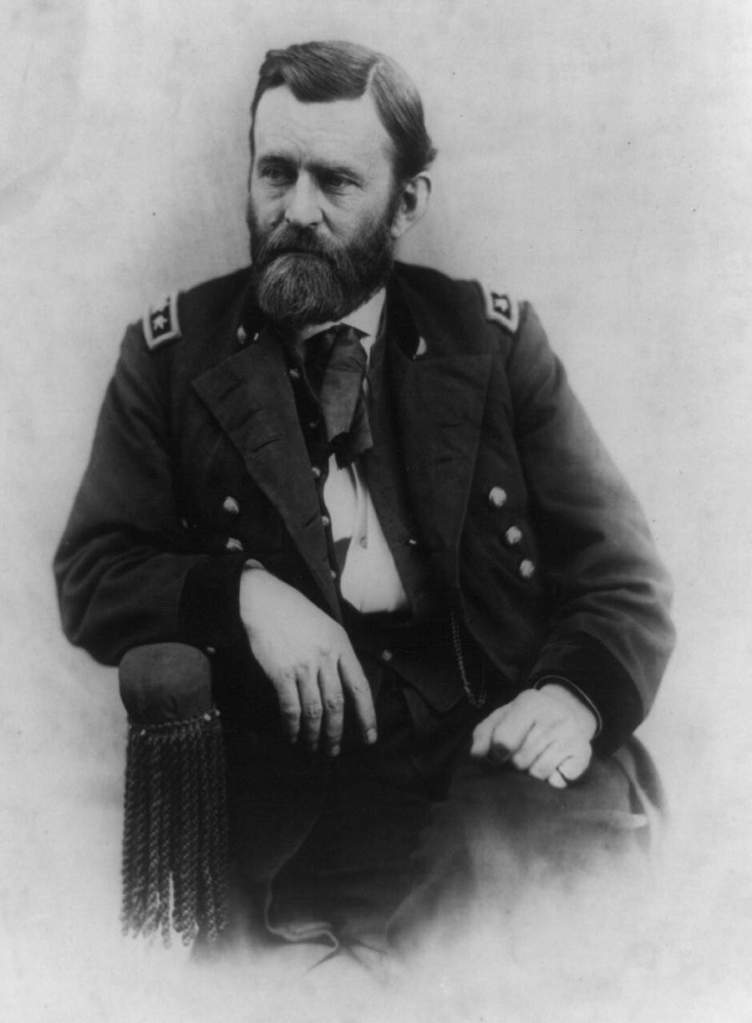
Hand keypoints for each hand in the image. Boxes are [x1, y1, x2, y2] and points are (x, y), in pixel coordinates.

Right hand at [239, 568, 376, 755]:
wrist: (265, 601)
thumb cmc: (296, 613)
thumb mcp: (328, 627)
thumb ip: (338, 654)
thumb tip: (347, 684)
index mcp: (341, 645)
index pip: (360, 687)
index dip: (367, 715)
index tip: (370, 737)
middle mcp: (325, 657)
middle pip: (336, 704)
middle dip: (336, 732)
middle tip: (334, 750)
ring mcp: (303, 665)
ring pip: (314, 710)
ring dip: (314, 733)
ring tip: (314, 747)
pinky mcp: (280, 672)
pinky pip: (290, 707)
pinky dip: (292, 725)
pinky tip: (292, 735)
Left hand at [470, 684, 596, 787]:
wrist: (565, 710)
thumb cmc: (524, 719)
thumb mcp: (501, 717)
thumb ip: (483, 734)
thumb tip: (476, 755)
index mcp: (530, 702)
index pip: (504, 740)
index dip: (496, 753)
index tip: (498, 753)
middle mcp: (554, 716)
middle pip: (521, 760)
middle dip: (515, 763)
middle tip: (520, 754)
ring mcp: (572, 734)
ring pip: (539, 773)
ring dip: (532, 772)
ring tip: (535, 758)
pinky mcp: (584, 752)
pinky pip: (560, 780)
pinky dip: (553, 779)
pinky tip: (553, 765)